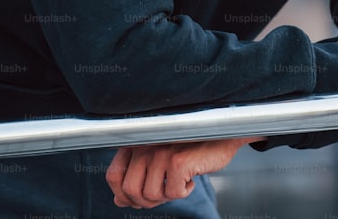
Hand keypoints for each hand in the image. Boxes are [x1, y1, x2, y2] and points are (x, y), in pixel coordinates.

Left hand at [106, 137, 259, 208]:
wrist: (223, 136)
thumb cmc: (193, 148)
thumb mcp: (160, 163)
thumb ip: (138, 178)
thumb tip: (119, 201)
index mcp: (136, 142)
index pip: (113, 176)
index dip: (123, 194)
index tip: (139, 198)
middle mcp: (145, 144)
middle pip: (130, 189)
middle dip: (147, 200)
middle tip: (165, 193)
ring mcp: (160, 152)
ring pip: (150, 195)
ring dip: (166, 197)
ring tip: (179, 184)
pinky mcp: (178, 161)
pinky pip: (173, 193)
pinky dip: (184, 192)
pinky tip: (191, 180)